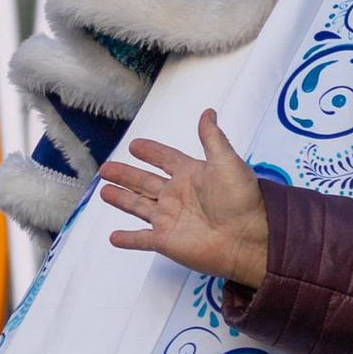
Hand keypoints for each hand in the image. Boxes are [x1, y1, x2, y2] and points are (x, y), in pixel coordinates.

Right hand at [97, 109, 272, 287]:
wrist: (248, 237)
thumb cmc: (242, 199)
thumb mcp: (227, 162)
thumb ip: (212, 138)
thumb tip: (208, 112)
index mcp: (191, 175)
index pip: (166, 160)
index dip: (151, 152)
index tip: (135, 145)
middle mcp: (178, 196)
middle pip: (145, 182)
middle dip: (126, 175)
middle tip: (106, 168)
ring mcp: (170, 219)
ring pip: (138, 206)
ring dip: (121, 199)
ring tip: (104, 192)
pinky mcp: (166, 241)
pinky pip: (141, 239)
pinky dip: (127, 239)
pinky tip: (113, 237)